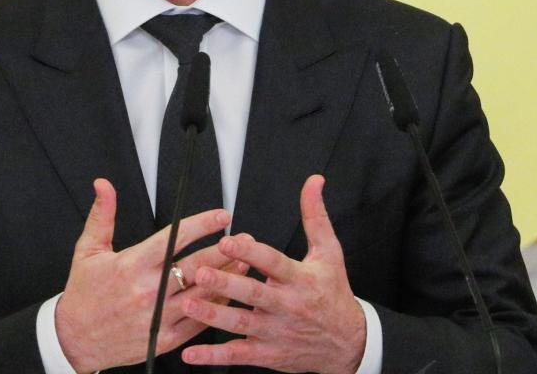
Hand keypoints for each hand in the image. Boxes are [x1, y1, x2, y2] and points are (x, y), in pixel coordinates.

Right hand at [54, 178, 247, 372]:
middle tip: (244, 238)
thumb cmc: (83, 294)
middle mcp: (147, 291)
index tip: (221, 215)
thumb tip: (103, 185)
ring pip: (202, 294)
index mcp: (131, 266)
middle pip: (196, 265)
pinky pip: (198, 321)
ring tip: (245, 262)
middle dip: (224, 249)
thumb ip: (102, 215)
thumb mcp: (87, 250)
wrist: (74, 339)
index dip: (202, 224)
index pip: (174, 239)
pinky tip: (228, 294)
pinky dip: (216, 306)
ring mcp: (158, 317)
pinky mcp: (163, 339)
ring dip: (227, 277)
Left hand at [181, 174, 366, 372]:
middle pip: (253, 294)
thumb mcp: (329, 253)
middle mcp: (286, 306)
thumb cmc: (333, 293)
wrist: (348, 343)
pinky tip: (191, 353)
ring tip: (188, 304)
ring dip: (213, 315)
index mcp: (299, 279)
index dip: (251, 252)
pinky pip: (238, 355)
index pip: (273, 263)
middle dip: (226, 283)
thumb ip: (315, 216)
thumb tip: (313, 182)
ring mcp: (276, 332)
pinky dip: (214, 356)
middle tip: (201, 272)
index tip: (229, 240)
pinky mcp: (268, 353)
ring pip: (241, 324)